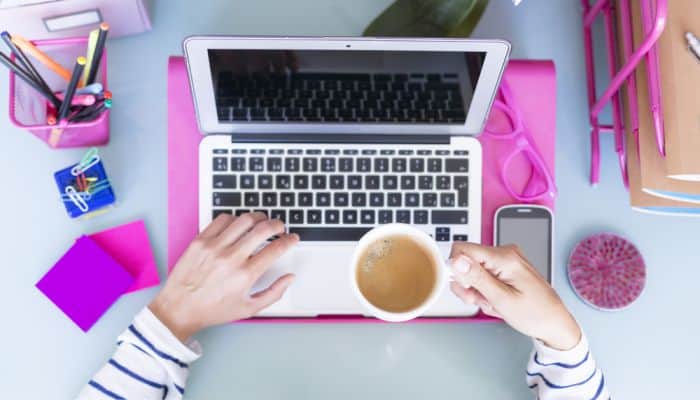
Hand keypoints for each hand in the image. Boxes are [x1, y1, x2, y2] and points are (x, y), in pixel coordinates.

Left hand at [149, 213, 298, 341]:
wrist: (179, 308)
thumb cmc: (212, 310)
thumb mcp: (249, 309)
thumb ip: (274, 293)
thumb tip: (289, 278)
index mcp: (245, 275)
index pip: (276, 249)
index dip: (289, 240)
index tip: (292, 238)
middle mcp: (231, 258)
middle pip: (263, 229)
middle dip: (278, 225)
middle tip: (280, 228)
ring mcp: (214, 247)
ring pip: (244, 220)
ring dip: (258, 217)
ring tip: (262, 222)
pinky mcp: (200, 240)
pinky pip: (222, 219)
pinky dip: (235, 219)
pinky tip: (239, 225)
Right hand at [449, 243, 580, 350]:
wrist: (554, 323)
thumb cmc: (535, 314)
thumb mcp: (501, 299)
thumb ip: (476, 277)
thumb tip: (456, 260)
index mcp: (504, 257)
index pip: (461, 249)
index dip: (457, 270)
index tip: (466, 288)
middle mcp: (505, 253)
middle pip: (467, 261)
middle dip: (469, 284)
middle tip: (483, 300)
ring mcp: (506, 259)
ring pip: (473, 270)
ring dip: (477, 290)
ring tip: (493, 303)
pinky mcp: (506, 267)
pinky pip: (484, 275)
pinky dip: (486, 290)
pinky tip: (497, 300)